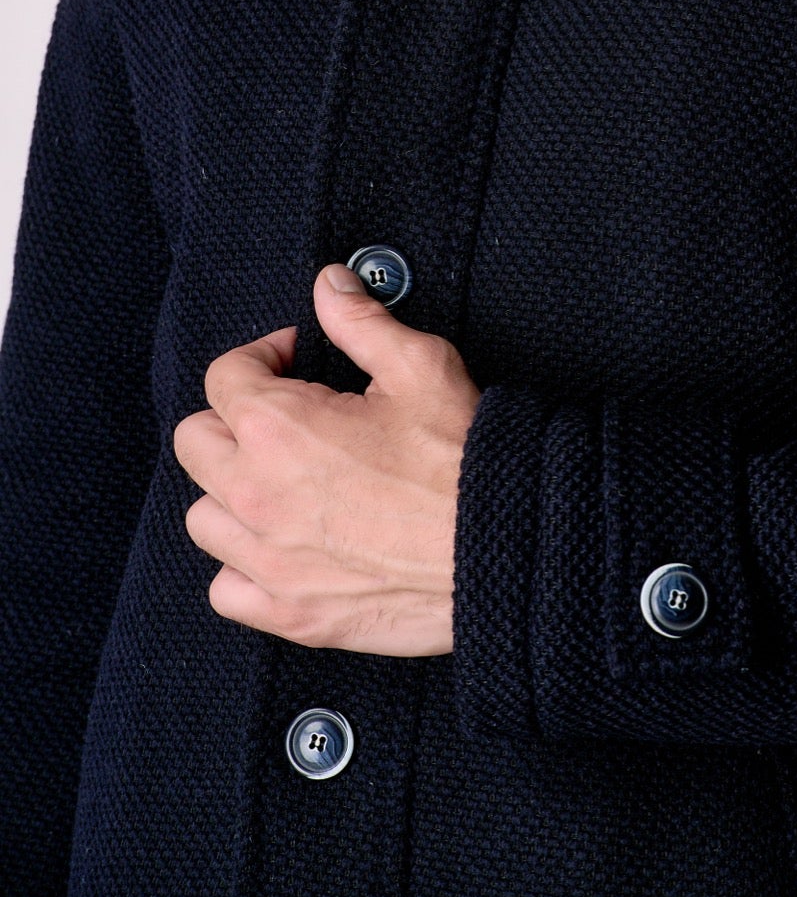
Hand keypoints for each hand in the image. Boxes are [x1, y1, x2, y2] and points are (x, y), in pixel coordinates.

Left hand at [173, 264, 481, 655]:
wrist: (502, 546)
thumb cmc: (462, 458)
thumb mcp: (418, 367)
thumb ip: (359, 321)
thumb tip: (328, 284)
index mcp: (279, 427)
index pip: (223, 376)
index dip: (261, 357)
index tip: (293, 362)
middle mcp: (256, 494)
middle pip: (194, 442)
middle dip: (231, 417)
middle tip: (282, 415)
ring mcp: (267, 560)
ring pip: (202, 516)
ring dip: (231, 490)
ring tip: (279, 480)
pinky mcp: (288, 612)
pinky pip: (225, 587)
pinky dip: (242, 564)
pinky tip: (281, 544)